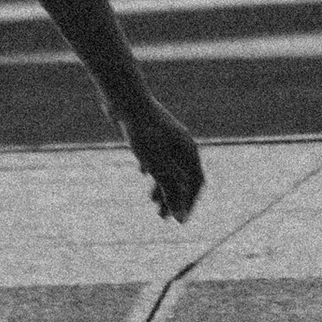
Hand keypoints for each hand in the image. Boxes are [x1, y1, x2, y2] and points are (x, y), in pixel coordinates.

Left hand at [117, 91, 202, 224]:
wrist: (126, 100)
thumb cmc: (144, 133)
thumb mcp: (158, 166)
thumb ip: (170, 191)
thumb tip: (180, 218)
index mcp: (188, 151)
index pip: (195, 183)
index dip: (189, 203)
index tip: (180, 221)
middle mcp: (181, 144)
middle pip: (182, 176)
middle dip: (173, 198)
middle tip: (162, 216)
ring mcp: (167, 137)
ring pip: (168, 165)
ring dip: (162, 185)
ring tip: (151, 200)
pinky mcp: (151, 131)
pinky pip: (156, 153)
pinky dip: (152, 166)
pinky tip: (142, 171)